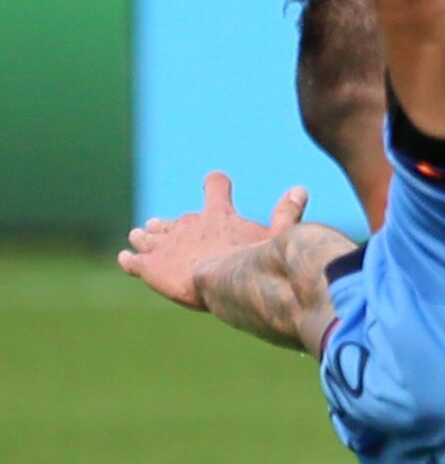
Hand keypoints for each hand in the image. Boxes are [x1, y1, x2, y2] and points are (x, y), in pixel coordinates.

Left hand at [119, 172, 307, 312]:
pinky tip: (126, 257)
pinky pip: (132, 259)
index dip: (216, 184)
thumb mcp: (279, 236)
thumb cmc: (256, 260)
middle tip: (165, 227)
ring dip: (145, 237)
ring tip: (138, 237)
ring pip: (148, 235)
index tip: (215, 182)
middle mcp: (188, 225)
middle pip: (175, 219)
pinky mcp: (148, 266)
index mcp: (218, 216)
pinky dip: (129, 258)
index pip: (216, 187)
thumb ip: (287, 213)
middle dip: (171, 225)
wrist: (225, 281)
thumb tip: (300, 189)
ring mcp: (165, 244)